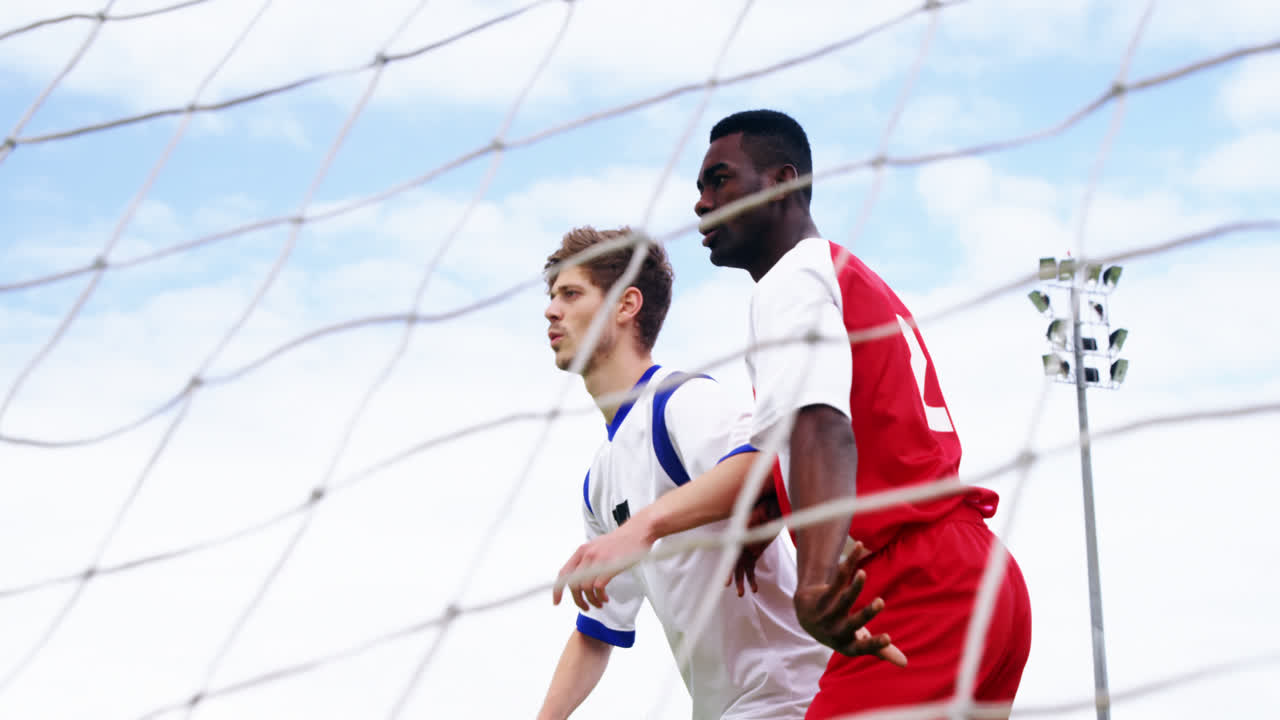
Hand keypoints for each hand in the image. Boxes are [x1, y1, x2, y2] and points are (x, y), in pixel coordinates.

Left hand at [552, 520, 651, 611]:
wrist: (638, 531)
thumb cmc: (620, 541)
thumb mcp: (597, 547)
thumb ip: (587, 560)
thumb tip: (578, 577)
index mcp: (582, 551)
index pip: (563, 573)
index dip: (558, 590)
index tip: (556, 602)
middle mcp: (587, 555)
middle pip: (573, 584)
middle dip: (578, 600)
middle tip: (585, 607)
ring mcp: (598, 560)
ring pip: (585, 588)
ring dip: (591, 600)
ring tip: (599, 603)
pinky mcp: (610, 566)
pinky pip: (598, 588)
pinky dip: (600, 597)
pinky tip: (605, 598)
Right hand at [725, 491, 780, 596]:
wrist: (772, 507)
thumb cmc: (764, 509)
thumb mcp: (759, 516)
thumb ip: (754, 530)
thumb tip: (752, 552)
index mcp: (738, 536)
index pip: (731, 553)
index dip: (728, 566)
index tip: (725, 578)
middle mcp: (740, 545)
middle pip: (733, 562)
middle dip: (730, 575)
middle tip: (726, 584)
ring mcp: (747, 550)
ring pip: (742, 570)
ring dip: (741, 582)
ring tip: (742, 594)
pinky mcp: (755, 554)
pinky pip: (751, 569)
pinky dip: (752, 579)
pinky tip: (755, 590)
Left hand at [793, 541, 907, 666]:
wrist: (806, 615)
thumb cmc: (840, 630)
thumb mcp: (858, 642)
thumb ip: (880, 651)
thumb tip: (905, 664)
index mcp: (846, 645)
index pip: (862, 648)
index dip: (874, 644)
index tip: (889, 638)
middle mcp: (835, 631)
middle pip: (852, 622)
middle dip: (866, 614)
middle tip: (880, 602)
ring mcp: (827, 613)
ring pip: (842, 598)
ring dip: (854, 586)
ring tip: (863, 573)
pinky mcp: (822, 595)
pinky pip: (838, 578)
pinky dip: (849, 562)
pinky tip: (860, 547)